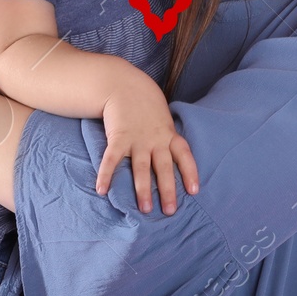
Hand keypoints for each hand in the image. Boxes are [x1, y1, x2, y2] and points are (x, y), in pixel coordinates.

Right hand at [96, 84, 200, 214]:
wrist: (125, 84)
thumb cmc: (147, 106)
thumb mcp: (163, 120)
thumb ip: (167, 139)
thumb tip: (174, 161)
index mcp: (168, 135)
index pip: (184, 155)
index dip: (190, 172)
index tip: (194, 191)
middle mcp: (155, 139)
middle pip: (164, 167)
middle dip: (168, 190)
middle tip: (170, 211)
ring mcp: (137, 139)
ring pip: (141, 167)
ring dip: (143, 189)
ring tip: (145, 209)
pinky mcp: (118, 137)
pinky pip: (111, 159)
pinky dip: (106, 174)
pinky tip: (102, 190)